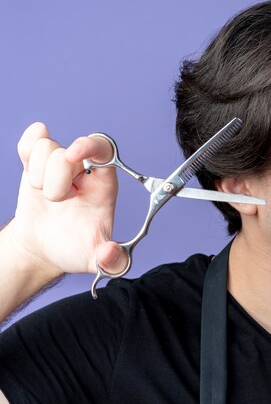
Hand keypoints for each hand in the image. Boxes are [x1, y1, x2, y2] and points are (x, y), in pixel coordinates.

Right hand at [7, 122, 124, 276]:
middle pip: (67, 152)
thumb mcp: (95, 260)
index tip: (74, 154)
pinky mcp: (37, 164)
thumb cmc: (73, 249)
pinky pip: (31, 141)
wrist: (43, 249)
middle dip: (57, 179)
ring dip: (39, 177)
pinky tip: (32, 169)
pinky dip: (27, 149)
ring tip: (48, 197)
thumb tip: (108, 254)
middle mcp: (84, 169)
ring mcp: (59, 164)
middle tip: (59, 200)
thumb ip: (111, 262)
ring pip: (46, 148)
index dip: (90, 145)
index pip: (105, 150)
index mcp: (103, 184)